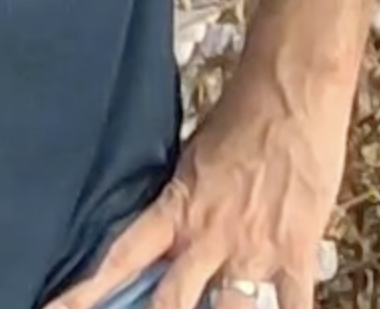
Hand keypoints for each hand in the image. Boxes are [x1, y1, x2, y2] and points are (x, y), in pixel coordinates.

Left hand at [43, 74, 346, 308]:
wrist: (290, 92)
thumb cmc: (242, 114)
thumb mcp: (193, 159)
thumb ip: (178, 200)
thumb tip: (163, 228)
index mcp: (174, 210)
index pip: (119, 259)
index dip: (85, 293)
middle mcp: (207, 237)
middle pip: (171, 304)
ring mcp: (251, 248)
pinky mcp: (293, 251)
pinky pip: (294, 304)